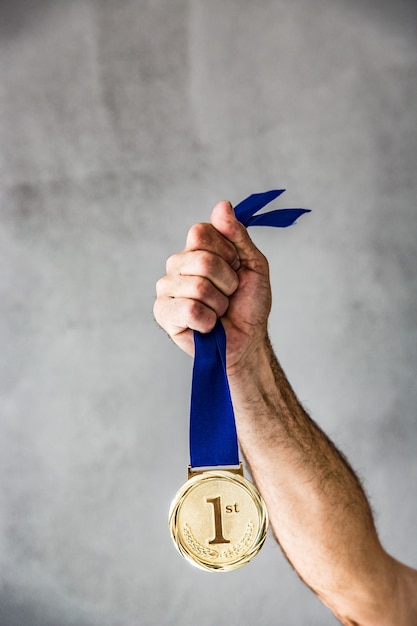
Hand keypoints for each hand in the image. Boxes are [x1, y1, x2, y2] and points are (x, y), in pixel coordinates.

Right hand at [154, 200, 271, 371]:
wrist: (247, 339)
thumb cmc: (248, 303)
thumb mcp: (253, 264)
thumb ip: (237, 235)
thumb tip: (222, 205)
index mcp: (195, 249)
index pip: (201, 232)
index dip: (227, 252)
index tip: (236, 267)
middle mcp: (177, 265)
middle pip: (202, 260)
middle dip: (227, 281)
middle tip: (229, 294)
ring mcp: (167, 288)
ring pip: (198, 287)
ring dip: (220, 304)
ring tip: (219, 311)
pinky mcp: (163, 313)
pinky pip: (189, 309)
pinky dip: (208, 321)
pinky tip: (207, 325)